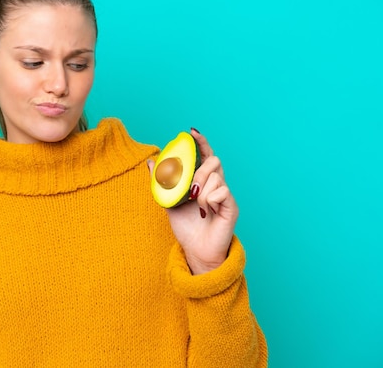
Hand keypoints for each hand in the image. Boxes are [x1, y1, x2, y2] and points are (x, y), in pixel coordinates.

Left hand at [148, 128, 237, 274]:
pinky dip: (210, 201)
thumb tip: (150, 161)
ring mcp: (225, 195)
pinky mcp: (231, 206)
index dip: (201, 143)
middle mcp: (216, 184)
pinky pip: (221, 192)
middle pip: (213, 161)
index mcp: (203, 180)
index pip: (205, 155)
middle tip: (190, 190)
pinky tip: (207, 212)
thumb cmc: (186, 226)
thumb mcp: (168, 201)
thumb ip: (161, 182)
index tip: (191, 132)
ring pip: (216, 177)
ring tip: (197, 206)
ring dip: (201, 191)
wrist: (195, 250)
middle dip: (198, 172)